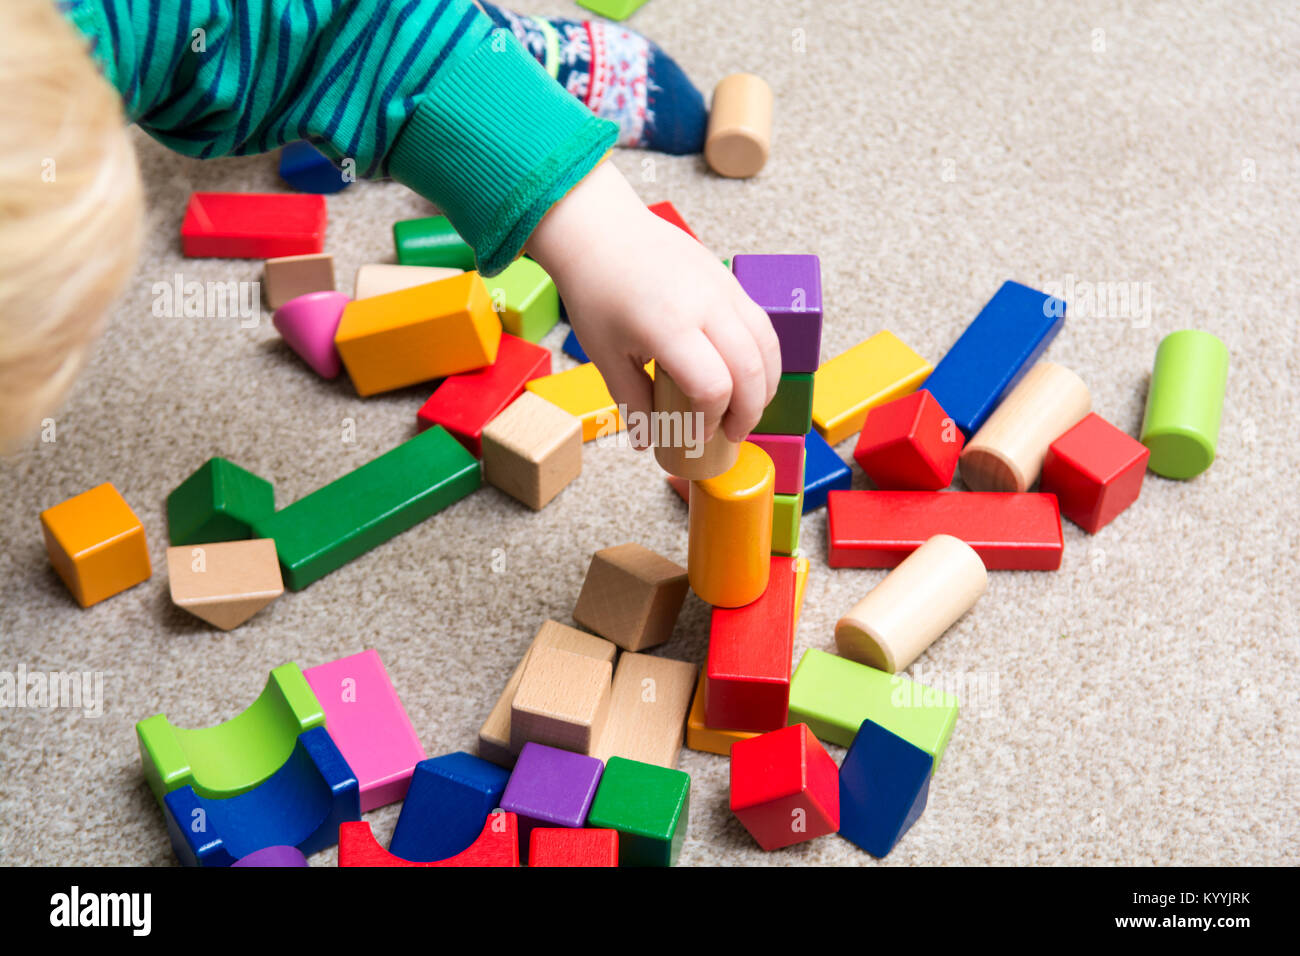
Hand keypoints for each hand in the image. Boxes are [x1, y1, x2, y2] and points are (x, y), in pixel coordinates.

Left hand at [525, 161, 780, 448]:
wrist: (601, 230)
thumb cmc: (597, 290)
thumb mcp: (607, 355)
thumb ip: (632, 401)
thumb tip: (647, 441)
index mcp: (670, 326)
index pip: (714, 387)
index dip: (711, 420)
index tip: (698, 435)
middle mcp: (706, 305)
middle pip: (750, 370)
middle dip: (749, 412)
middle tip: (733, 434)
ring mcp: (723, 288)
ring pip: (767, 345)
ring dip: (766, 385)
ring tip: (747, 410)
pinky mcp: (729, 278)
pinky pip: (761, 323)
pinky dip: (764, 356)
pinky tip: (748, 375)